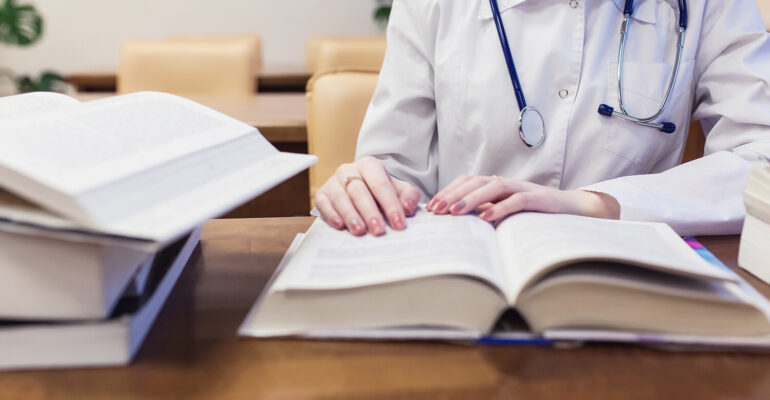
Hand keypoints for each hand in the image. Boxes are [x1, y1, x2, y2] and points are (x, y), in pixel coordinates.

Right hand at [314, 156, 420, 235]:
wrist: (358, 190)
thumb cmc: (379, 193)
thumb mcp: (398, 191)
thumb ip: (408, 196)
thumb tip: (408, 208)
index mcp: (370, 166)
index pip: (381, 184)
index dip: (390, 204)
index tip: (398, 223)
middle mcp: (349, 170)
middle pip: (359, 190)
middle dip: (370, 212)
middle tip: (378, 230)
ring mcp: (333, 181)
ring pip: (341, 197)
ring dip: (350, 215)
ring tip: (359, 230)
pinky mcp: (321, 193)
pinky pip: (324, 203)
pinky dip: (331, 214)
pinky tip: (340, 225)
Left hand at [426, 175, 619, 220]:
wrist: (573, 211)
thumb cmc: (535, 215)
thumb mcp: (506, 215)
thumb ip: (486, 215)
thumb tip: (458, 229)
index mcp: (496, 185)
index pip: (467, 181)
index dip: (448, 191)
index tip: (432, 207)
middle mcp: (506, 182)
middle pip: (475, 182)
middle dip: (453, 195)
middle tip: (436, 210)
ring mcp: (522, 187)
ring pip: (493, 186)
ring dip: (471, 199)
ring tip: (455, 212)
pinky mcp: (538, 198)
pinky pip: (516, 200)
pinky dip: (500, 208)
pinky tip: (486, 218)